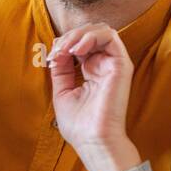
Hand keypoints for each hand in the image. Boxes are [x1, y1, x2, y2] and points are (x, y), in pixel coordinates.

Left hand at [46, 22, 141, 170]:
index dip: (62, 44)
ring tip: (66, 49)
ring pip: (100, 30)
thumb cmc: (79, 125)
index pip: (79, 45)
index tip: (49, 59)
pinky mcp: (122, 64)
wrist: (93, 141)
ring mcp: (114, 64)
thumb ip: (60, 69)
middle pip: (89, 34)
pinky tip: (76, 50)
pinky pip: (110, 35)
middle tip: (56, 52)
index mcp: (91, 72)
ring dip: (78, 34)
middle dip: (68, 37)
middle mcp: (104, 65)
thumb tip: (57, 49)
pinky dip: (90, 36)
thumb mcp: (62, 92)